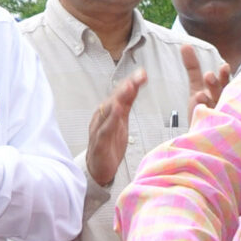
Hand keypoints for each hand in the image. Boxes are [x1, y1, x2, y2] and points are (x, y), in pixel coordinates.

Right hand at [84, 70, 147, 186]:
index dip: (131, 82)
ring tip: (130, 87)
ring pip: (109, 109)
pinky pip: (105, 128)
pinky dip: (111, 118)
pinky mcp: (99, 141)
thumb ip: (127, 104)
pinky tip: (118, 110)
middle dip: (128, 85)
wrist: (98, 167)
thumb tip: (134, 86)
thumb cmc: (109, 144)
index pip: (121, 94)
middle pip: (115, 97)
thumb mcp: (122, 121)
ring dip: (119, 97)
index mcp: (109, 111)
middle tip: (139, 75)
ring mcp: (99, 128)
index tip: (143, 73)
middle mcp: (103, 116)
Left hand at [182, 48, 230, 125]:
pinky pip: (209, 123)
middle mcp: (222, 104)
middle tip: (208, 77)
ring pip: (216, 107)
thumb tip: (185, 44)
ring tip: (200, 95)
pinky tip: (198, 113)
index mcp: (219, 93)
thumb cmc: (203, 108)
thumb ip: (192, 67)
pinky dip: (204, 117)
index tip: (224, 66)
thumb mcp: (197, 86)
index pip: (224, 82)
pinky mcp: (213, 130)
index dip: (224, 75)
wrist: (204, 136)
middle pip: (221, 93)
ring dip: (207, 101)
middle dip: (215, 85)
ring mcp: (219, 118)